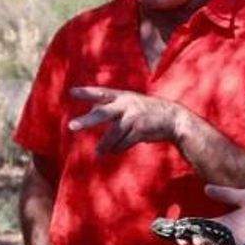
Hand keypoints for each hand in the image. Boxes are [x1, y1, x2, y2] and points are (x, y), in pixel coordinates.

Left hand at [68, 86, 182, 152]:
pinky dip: (118, 148)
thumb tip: (90, 112)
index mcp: (123, 96)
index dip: (86, 93)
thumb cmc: (146, 112)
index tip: (71, 92)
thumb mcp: (130, 104)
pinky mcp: (141, 130)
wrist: (173, 118)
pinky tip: (117, 149)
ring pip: (113, 135)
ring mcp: (134, 117)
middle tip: (71, 126)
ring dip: (105, 146)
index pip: (101, 93)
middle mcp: (127, 104)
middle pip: (102, 113)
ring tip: (99, 152)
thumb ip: (112, 107)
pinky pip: (123, 143)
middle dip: (86, 120)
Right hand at [182, 184, 244, 244]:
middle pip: (206, 240)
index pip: (205, 227)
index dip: (192, 227)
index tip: (180, 227)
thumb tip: (206, 188)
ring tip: (194, 242)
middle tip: (182, 238)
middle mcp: (229, 236)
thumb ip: (226, 194)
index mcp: (227, 223)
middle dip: (193, 240)